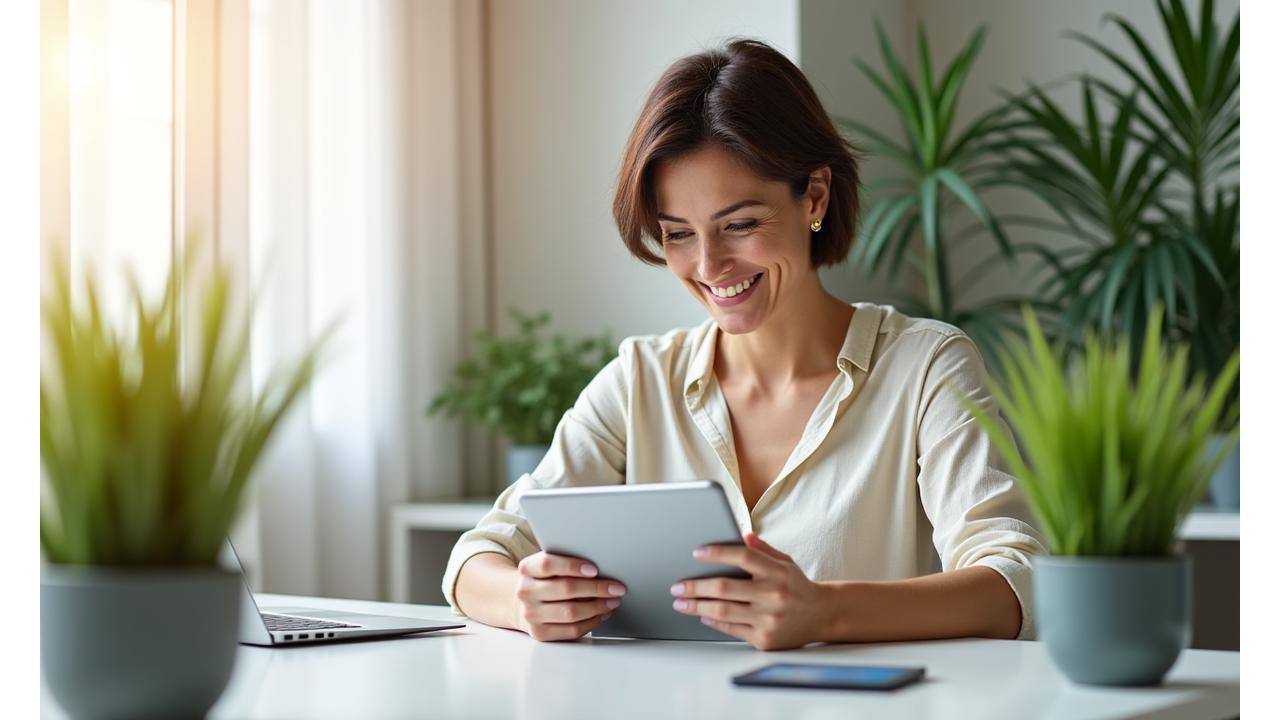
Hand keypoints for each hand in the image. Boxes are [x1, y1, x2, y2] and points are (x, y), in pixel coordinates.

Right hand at [513, 551, 626, 641]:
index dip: (572, 566)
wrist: (522, 604)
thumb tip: (602, 568)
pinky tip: (602, 614)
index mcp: (527, 568)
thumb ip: (566, 563)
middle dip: (596, 588)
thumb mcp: (548, 566)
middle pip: (565, 589)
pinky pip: (572, 630)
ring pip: (571, 612)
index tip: (595, 569)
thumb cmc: (545, 580)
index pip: (548, 564)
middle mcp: (525, 591)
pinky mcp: (540, 633)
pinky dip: (592, 622)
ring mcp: (530, 614)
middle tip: (617, 588)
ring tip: (613, 601)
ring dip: (597, 607)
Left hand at [670, 532, 828, 649]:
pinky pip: (731, 629)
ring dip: (696, 606)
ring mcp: (769, 619)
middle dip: (695, 586)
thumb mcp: (785, 562)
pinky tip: (702, 615)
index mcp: (777, 572)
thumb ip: (763, 550)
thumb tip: (742, 536)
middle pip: (725, 587)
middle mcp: (773, 595)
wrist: (823, 616)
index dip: (717, 552)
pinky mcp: (765, 639)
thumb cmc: (798, 586)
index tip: (696, 552)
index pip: (743, 556)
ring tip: (680, 602)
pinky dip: (713, 621)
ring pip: (723, 611)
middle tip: (677, 586)